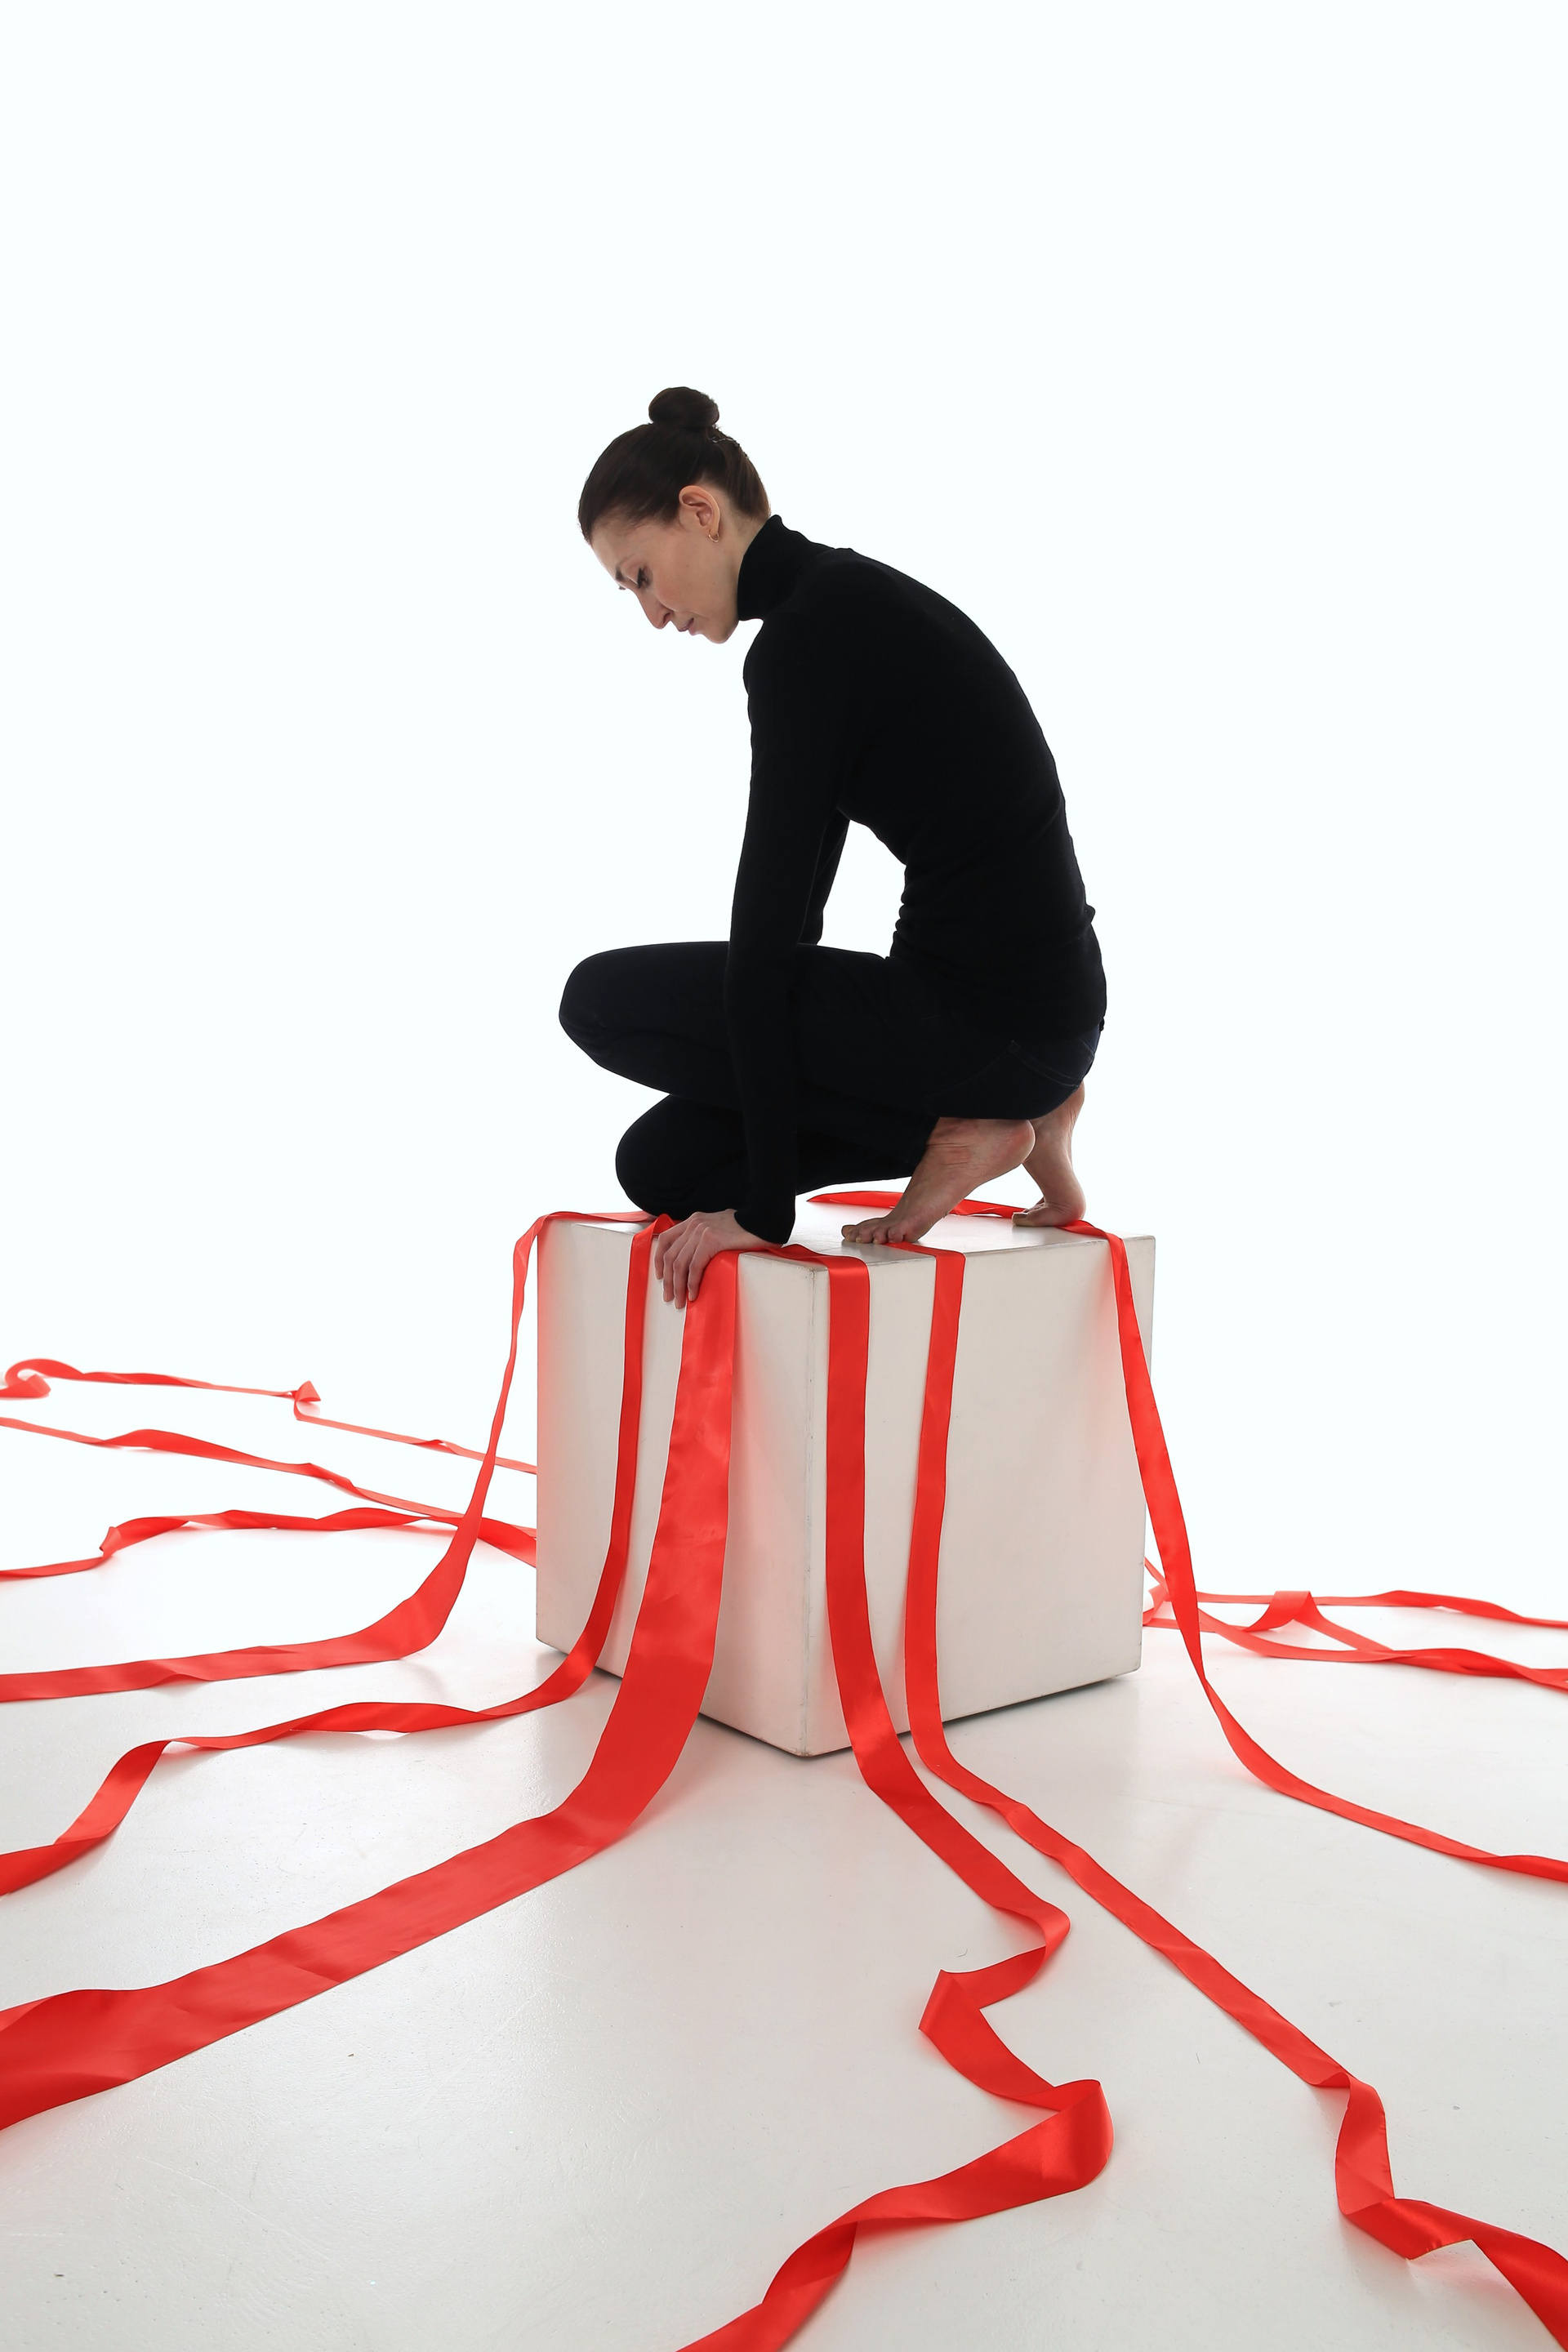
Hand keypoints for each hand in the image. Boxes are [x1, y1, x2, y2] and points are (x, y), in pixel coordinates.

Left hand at [651, 1207, 768, 1306]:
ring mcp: (701, 1231)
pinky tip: (694, 1294)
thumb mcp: (719, 1228)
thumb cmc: (746, 1229)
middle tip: (669, 1297)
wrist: (763, 1221)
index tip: (661, 1277)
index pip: (666, 1240)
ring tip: (680, 1301)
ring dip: (677, 1286)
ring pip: (679, 1264)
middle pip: (670, 1256)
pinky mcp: (711, 1240)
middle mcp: (694, 1224)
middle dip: (667, 1280)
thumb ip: (705, 1237)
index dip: (659, 1260)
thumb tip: (697, 1257)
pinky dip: (692, 1283)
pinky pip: (694, 1267)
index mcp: (693, 1221)